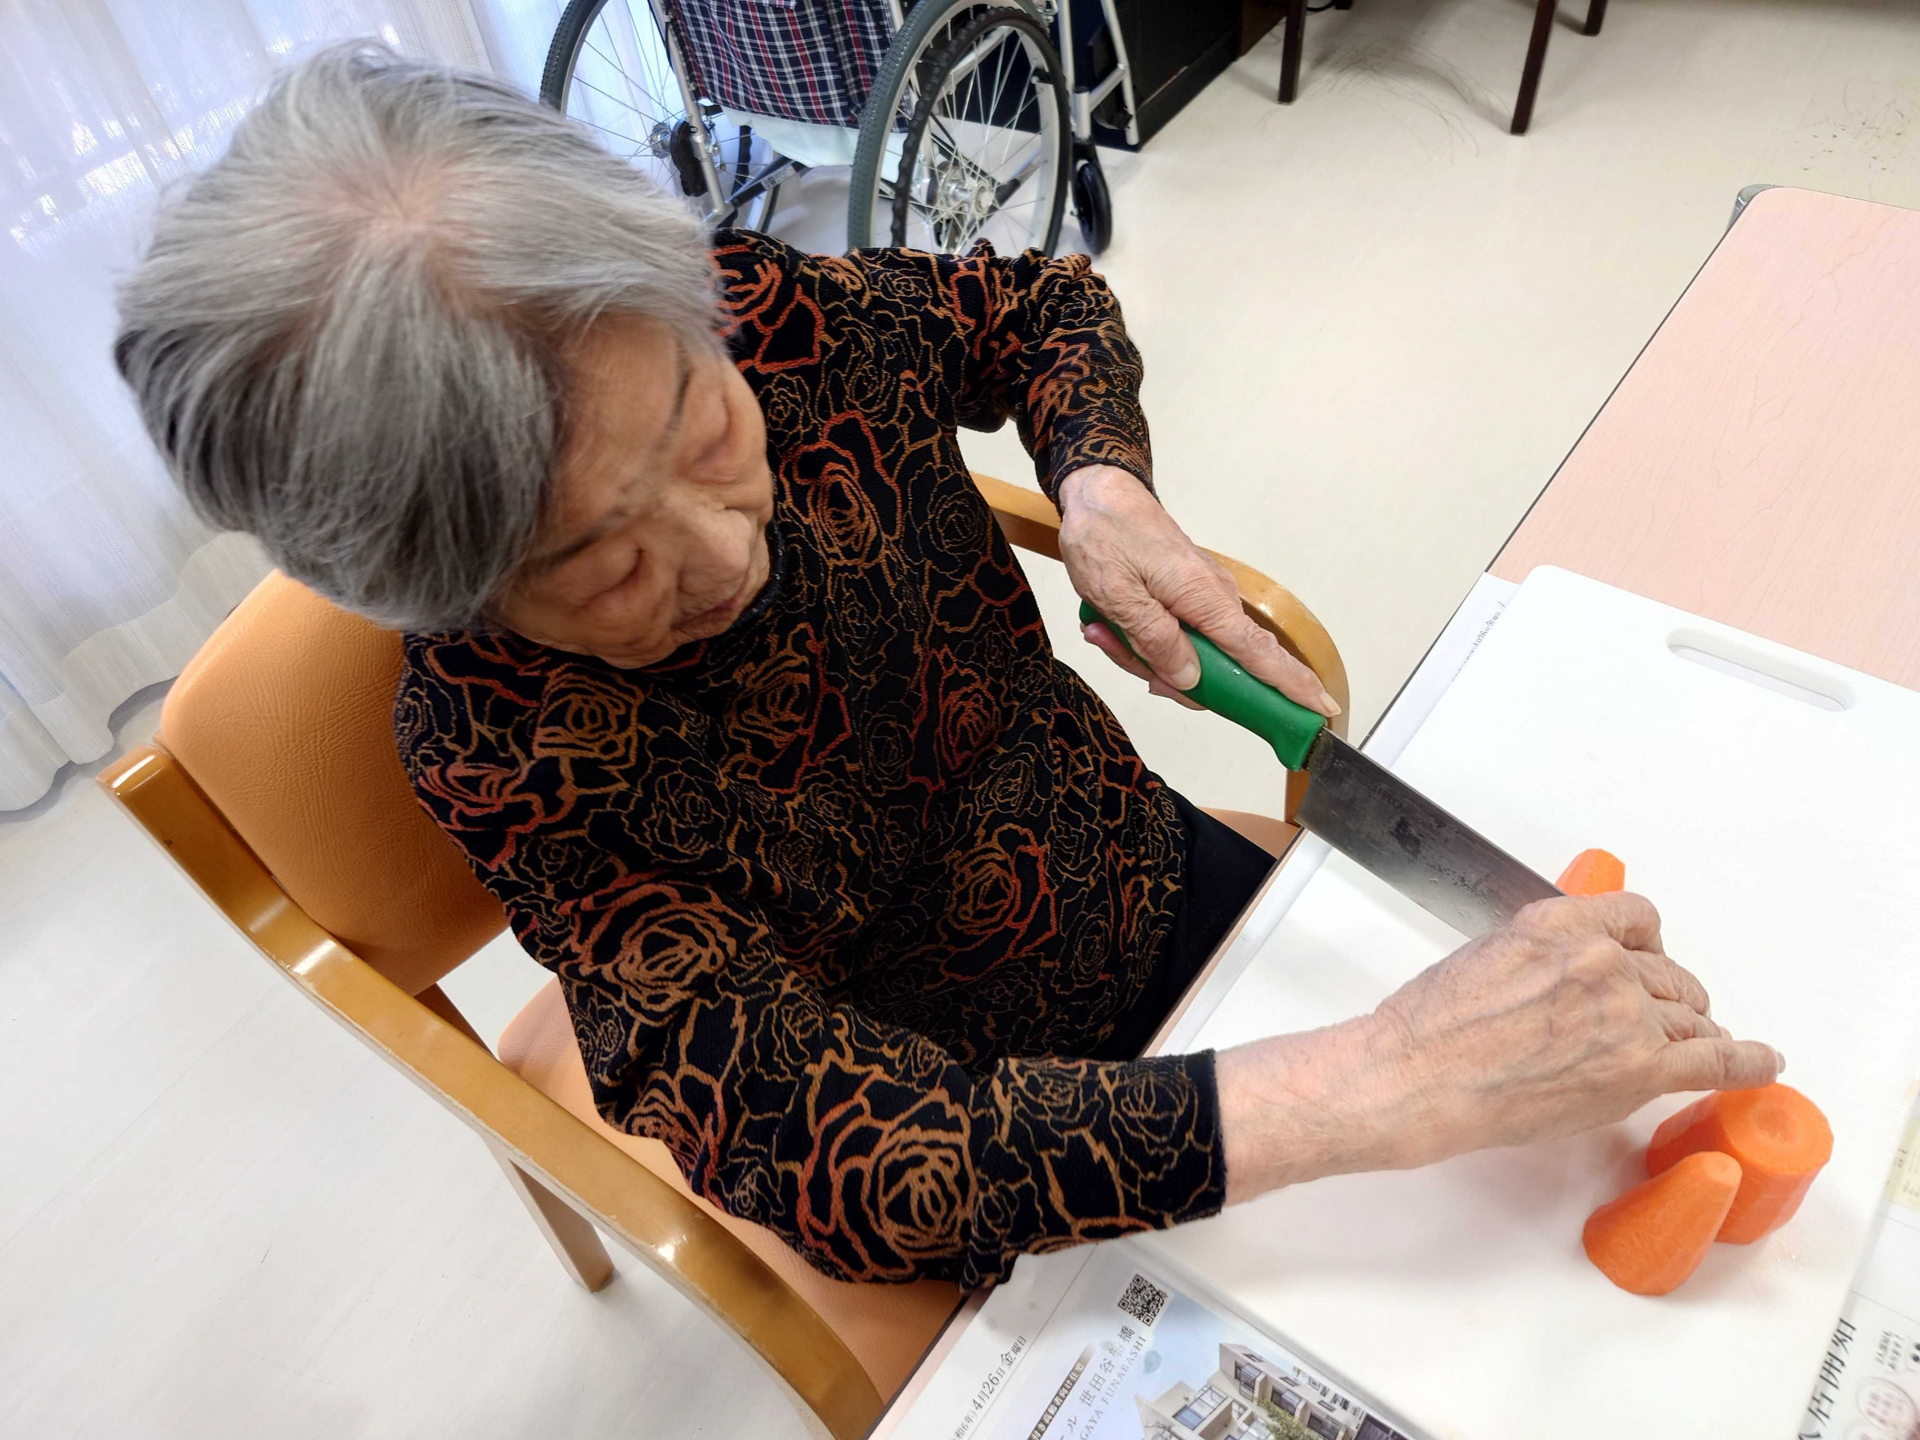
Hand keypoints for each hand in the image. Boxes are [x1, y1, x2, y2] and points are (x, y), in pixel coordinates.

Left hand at [1055, 464, 1338, 716]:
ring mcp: (1202, 598)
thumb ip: (1156, 641)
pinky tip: (1105, 624)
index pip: (1260, 654)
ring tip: (1100, 626)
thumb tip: (1191, 679)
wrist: (1099, 490)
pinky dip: (1137, 639)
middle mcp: (1214, 599)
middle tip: (1112, 643)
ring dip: (1138, 653)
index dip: (1291, 685)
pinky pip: (1171, 637)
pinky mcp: (1186, 596)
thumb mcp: (1118, 596)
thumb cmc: (1105, 534)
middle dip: (1161, 673)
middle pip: (1213, 668)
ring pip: (1184, 656)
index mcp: (1206, 599)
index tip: (1321, 709)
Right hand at [1215, 893, 1782, 1201]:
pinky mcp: (1638, 1068)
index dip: (1647, 943)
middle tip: (1659, 1014)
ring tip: (1700, 1042)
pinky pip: (1715, 1059)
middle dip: (1668, 994)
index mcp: (1560, 921)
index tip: (1648, 956)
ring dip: (1695, 1029)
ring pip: (1689, 1015)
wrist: (1415, 1077)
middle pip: (1667, 972)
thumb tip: (1570, 974)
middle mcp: (1601, 959)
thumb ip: (1544, 952)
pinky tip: (1763, 1062)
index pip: (1636, 919)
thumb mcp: (1487, 953)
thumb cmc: (1430, 1026)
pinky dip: (1747, 1061)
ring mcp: (1625, 1014)